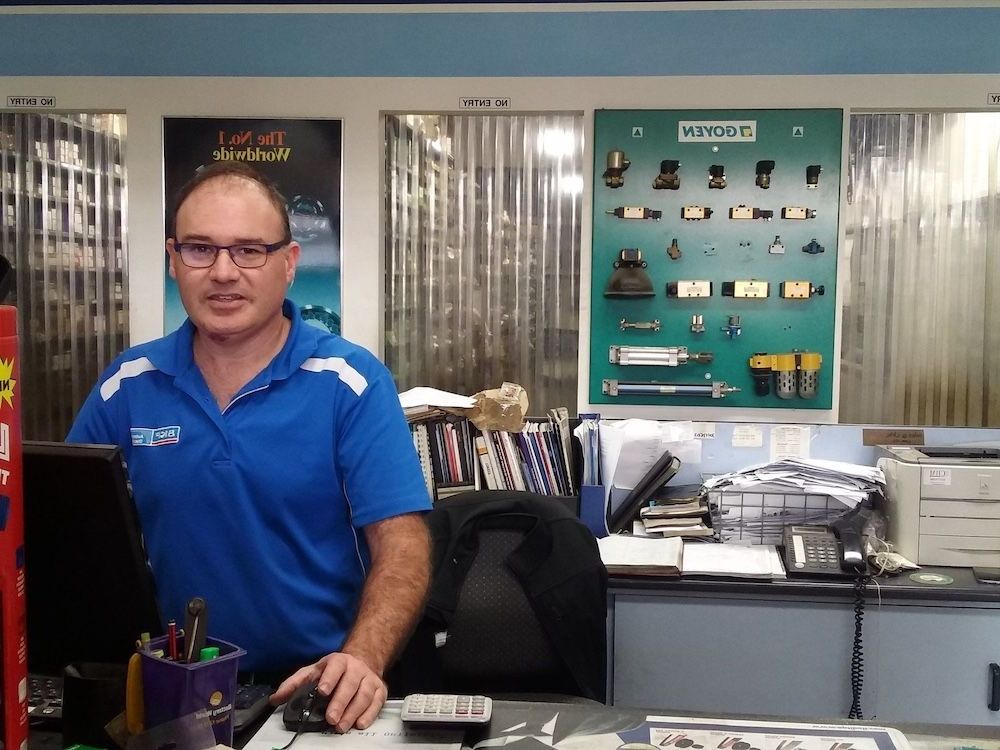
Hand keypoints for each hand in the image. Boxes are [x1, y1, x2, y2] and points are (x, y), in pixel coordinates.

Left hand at [270, 652, 387, 730]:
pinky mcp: (380, 690)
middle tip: (331, 717)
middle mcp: (356, 669)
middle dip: (340, 702)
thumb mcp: (313, 671)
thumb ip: (294, 684)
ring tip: (341, 726)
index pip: (335, 667)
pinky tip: (359, 723)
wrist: (362, 661)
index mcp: (339, 661)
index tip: (322, 690)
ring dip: (353, 712)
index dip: (329, 678)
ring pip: (365, 695)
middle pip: (350, 684)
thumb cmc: (335, 670)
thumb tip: (276, 697)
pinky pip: (377, 703)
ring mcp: (369, 679)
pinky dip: (369, 714)